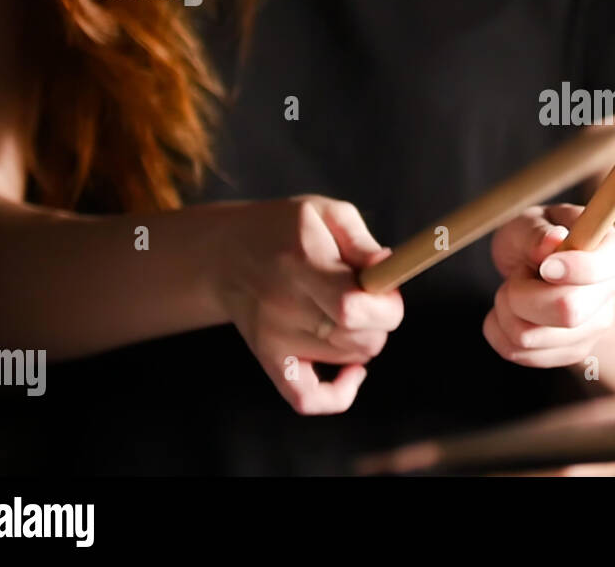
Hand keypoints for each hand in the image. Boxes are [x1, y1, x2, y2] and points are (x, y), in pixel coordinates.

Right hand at [212, 195, 402, 413]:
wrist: (225, 256)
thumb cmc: (285, 230)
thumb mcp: (324, 213)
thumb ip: (360, 241)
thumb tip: (388, 268)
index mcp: (302, 264)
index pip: (350, 307)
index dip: (385, 305)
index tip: (387, 286)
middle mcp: (284, 308)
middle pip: (360, 338)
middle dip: (381, 317)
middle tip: (368, 294)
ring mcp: (275, 341)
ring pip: (351, 358)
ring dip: (365, 338)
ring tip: (349, 311)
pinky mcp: (271, 362)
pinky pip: (309, 400)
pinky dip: (340, 393)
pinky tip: (352, 369)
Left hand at [484, 204, 614, 367]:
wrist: (534, 268)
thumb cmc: (534, 239)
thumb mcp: (529, 221)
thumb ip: (537, 230)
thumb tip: (555, 239)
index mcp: (611, 252)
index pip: (606, 268)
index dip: (574, 268)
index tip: (545, 265)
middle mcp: (609, 294)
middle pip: (567, 311)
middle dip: (522, 292)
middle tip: (520, 273)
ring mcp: (591, 330)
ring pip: (529, 336)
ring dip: (505, 308)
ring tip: (514, 288)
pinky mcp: (568, 353)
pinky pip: (516, 352)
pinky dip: (498, 328)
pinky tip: (510, 310)